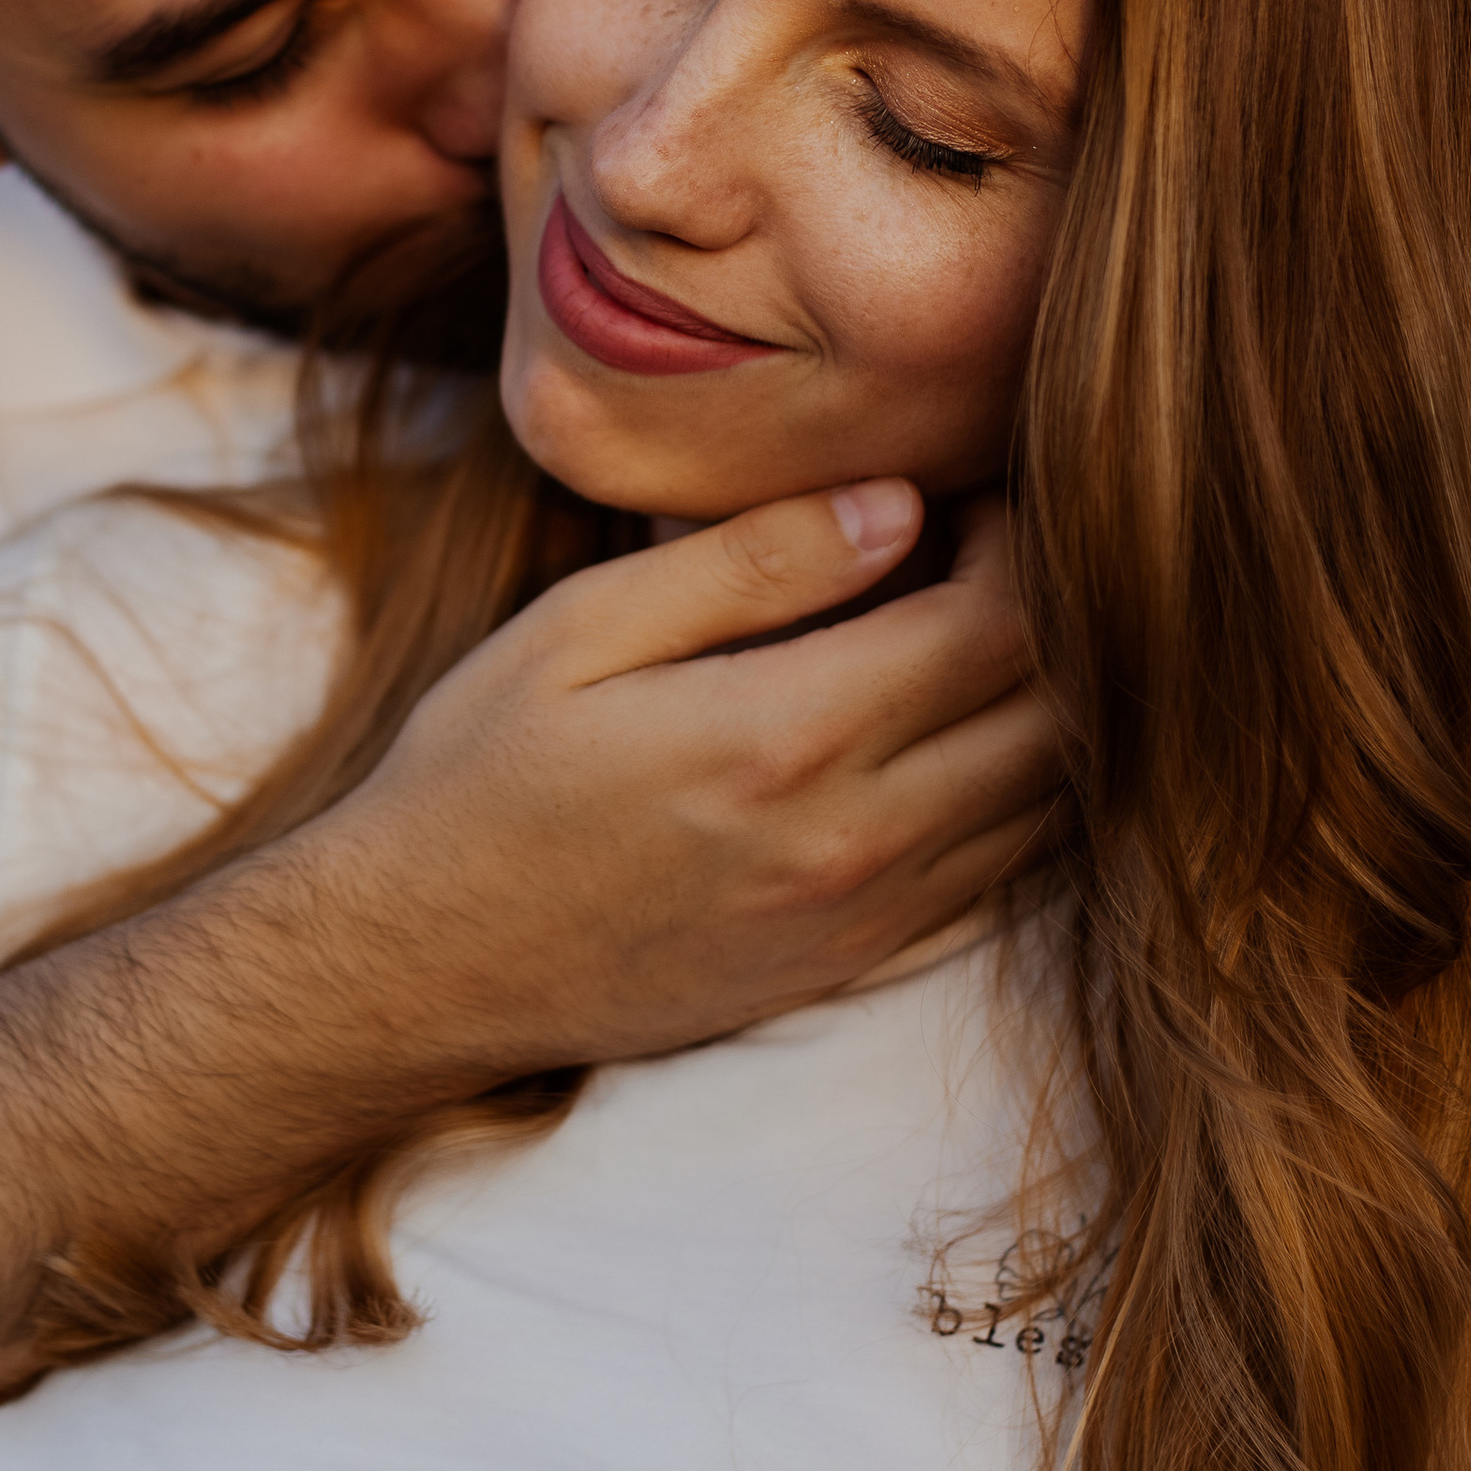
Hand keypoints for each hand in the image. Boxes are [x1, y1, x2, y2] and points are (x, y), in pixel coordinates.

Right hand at [274, 477, 1065, 1081]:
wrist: (415, 965)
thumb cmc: (479, 775)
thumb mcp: (582, 632)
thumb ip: (749, 563)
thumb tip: (896, 503)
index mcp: (787, 735)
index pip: (999, 626)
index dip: (1019, 543)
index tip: (969, 499)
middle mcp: (852, 841)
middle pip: (1055, 719)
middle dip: (1054, 622)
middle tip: (990, 563)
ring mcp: (862, 922)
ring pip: (1048, 809)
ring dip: (1046, 715)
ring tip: (977, 644)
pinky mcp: (851, 972)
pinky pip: (1002, 887)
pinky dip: (1017, 808)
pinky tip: (956, 748)